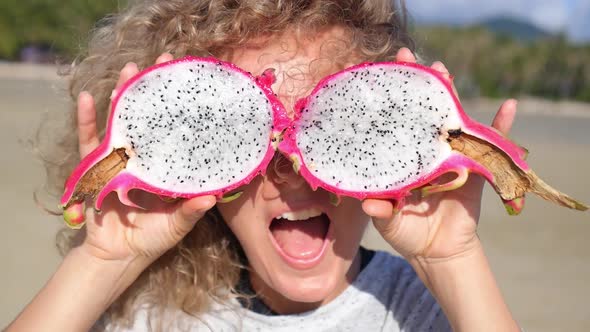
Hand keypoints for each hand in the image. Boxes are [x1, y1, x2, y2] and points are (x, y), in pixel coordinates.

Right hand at [75, 53, 215, 263]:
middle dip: (153, 89)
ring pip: (121, 120)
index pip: (177, 129)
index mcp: (167, 165)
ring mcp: (120, 159)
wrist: (119, 255)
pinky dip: (87, 120)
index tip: (191, 81)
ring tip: (129, 70)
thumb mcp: (177, 224)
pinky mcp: (96, 167)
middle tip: (160, 62)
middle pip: (150, 116)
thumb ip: (190, 211)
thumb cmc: (153, 238)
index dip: (183, 107)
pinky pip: (90, 141)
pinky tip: (87, 98)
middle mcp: (146, 156)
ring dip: (123, 95)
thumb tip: (210, 197)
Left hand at [362, 48, 516, 260]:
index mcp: (402, 159)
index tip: (380, 73)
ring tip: (444, 72)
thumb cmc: (408, 233)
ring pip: (452, 121)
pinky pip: (491, 145)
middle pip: (422, 113)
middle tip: (411, 59)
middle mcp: (425, 152)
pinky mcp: (475, 169)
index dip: (390, 100)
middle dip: (419, 86)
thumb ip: (382, 211)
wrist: (437, 251)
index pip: (395, 123)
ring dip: (451, 96)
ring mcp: (450, 157)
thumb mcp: (389, 222)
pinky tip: (509, 107)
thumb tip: (369, 206)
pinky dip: (501, 127)